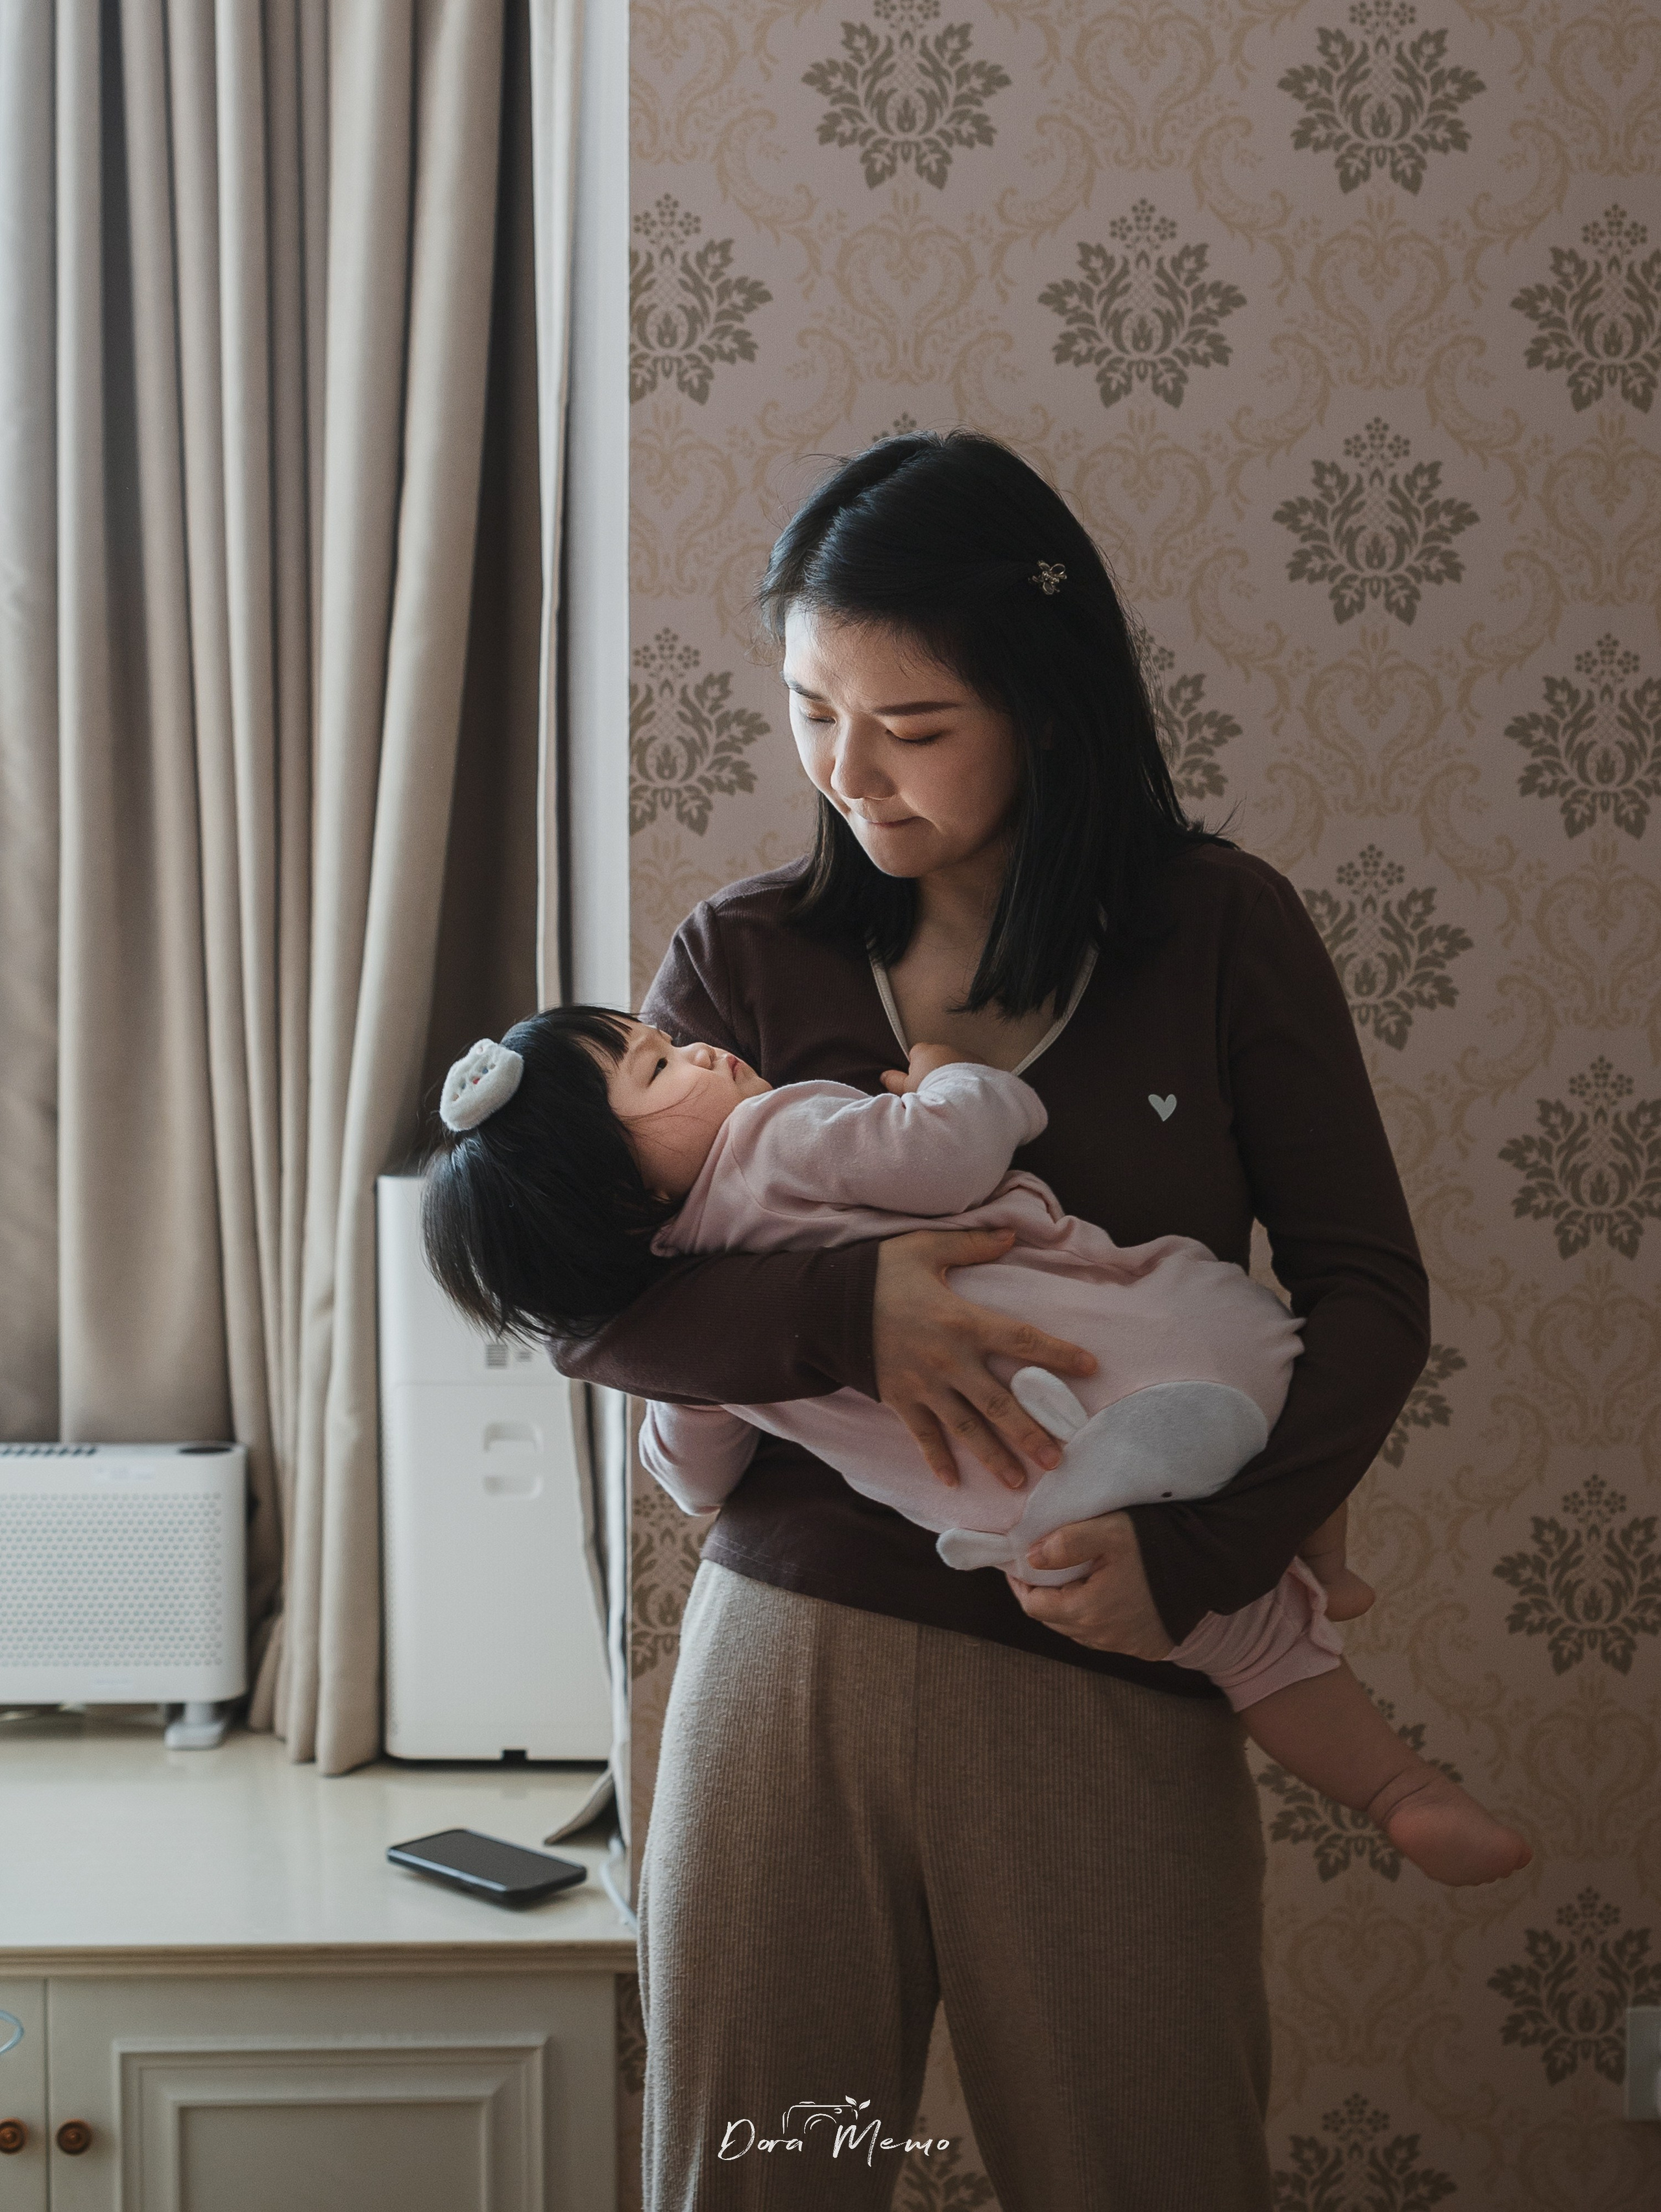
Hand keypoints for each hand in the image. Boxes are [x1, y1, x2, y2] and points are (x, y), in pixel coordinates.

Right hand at [872, 1228, 1095, 1490]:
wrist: (825, 1305)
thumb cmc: (878, 1273)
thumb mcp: (925, 1248)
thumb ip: (971, 1244)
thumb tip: (1012, 1234)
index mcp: (963, 1322)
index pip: (1021, 1341)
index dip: (1057, 1354)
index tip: (1090, 1368)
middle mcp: (949, 1361)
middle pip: (999, 1402)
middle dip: (1030, 1432)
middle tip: (1059, 1459)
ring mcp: (924, 1386)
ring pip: (967, 1428)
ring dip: (994, 1457)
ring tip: (1019, 1482)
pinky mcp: (900, 1400)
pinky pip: (922, 1435)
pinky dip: (936, 1459)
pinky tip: (951, 1482)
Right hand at [880, 1041, 978, 1095]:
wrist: (962, 1098)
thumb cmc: (929, 1092)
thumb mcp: (906, 1090)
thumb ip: (894, 1081)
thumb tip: (884, 1075)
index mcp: (924, 1050)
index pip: (916, 1053)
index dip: (916, 1068)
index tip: (917, 1083)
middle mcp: (944, 1047)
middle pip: (937, 1057)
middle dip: (936, 1070)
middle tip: (934, 1091)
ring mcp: (964, 1054)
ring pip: (956, 1063)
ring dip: (954, 1074)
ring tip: (952, 1095)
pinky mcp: (981, 1064)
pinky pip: (972, 1070)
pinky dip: (969, 1079)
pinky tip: (967, 1094)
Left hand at [1003, 1511, 1176, 1659]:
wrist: (1209, 1566)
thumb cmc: (1157, 1546)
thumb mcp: (1109, 1532)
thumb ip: (1066, 1543)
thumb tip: (1030, 1559)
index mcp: (1087, 1611)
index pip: (1034, 1606)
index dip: (1021, 1585)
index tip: (1018, 1565)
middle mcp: (1103, 1637)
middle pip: (1055, 1621)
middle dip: (1044, 1596)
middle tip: (1043, 1569)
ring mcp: (1125, 1647)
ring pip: (1080, 1631)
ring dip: (1071, 1609)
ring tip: (1073, 1580)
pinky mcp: (1146, 1648)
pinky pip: (1107, 1637)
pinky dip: (1098, 1619)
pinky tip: (1105, 1596)